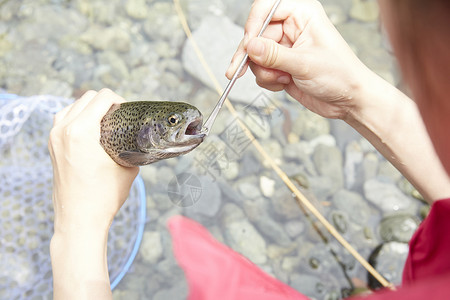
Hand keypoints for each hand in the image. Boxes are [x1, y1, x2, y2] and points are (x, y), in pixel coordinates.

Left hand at [48, 89, 138, 232]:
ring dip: (91, 108)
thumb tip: (138, 139)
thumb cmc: (103, 196)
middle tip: (121, 117)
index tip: (129, 113)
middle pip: (87, 98)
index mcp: (80, 131)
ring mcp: (54, 137)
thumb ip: (132, 147)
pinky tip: (92, 130)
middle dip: (107, 103)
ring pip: (73, 106)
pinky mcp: (52, 146)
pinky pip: (64, 119)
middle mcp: (63, 129)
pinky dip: (78, 118)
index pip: (102, 98)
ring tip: (107, 122)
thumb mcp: (128, 167)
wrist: (79, 220)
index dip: (120, 101)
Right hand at [226, 0, 372, 119]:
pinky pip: (261, 70)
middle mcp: (292, 28)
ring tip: (282, 78)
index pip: (266, 8)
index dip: (253, 25)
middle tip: (238, 71)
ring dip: (264, 71)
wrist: (348, 100)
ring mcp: (285, 48)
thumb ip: (274, 55)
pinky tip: (283, 83)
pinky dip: (268, 80)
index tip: (248, 45)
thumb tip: (250, 46)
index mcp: (302, 14)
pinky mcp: (281, 65)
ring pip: (256, 55)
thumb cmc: (340, 74)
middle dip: (254, 56)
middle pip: (256, 35)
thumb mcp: (304, 63)